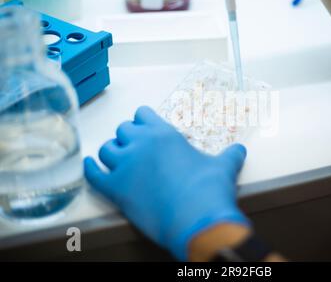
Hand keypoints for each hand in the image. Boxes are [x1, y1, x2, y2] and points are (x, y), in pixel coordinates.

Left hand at [84, 106, 249, 259]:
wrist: (197, 218)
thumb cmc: (209, 189)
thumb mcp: (224, 166)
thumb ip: (230, 155)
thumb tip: (240, 150)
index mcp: (163, 134)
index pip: (142, 114)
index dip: (144, 121)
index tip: (146, 128)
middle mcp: (140, 144)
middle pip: (123, 129)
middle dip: (129, 136)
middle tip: (137, 147)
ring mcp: (125, 166)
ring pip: (106, 149)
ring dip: (111, 153)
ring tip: (119, 159)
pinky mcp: (115, 189)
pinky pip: (92, 174)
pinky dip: (89, 169)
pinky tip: (90, 165)